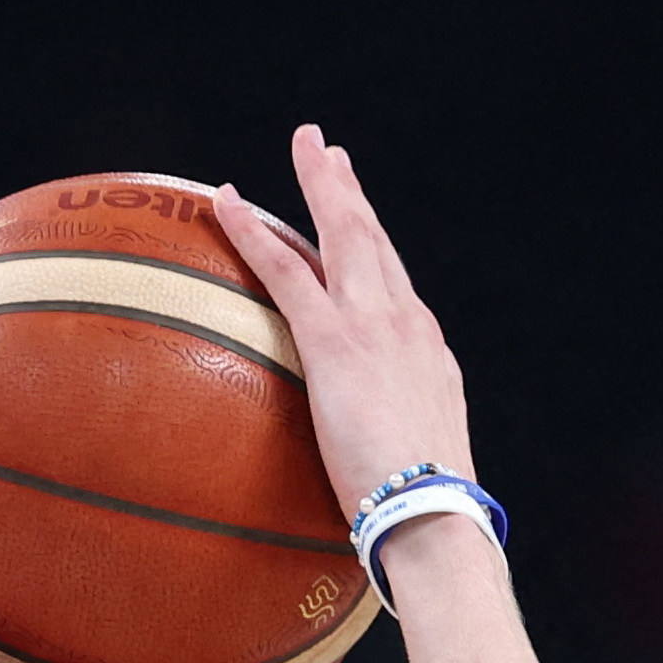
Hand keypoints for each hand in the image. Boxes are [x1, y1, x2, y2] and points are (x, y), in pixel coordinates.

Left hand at [214, 127, 477, 557]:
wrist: (434, 516)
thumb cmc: (424, 516)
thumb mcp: (411, 469)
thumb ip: (388, 450)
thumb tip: (368, 477)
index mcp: (426, 352)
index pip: (393, 285)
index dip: (374, 247)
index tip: (359, 218)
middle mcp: (406, 323)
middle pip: (374, 241)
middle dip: (350, 192)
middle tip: (328, 152)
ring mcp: (373, 325)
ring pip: (340, 234)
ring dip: (318, 186)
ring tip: (303, 146)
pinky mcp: (334, 341)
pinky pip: (285, 271)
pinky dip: (254, 232)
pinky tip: (227, 202)